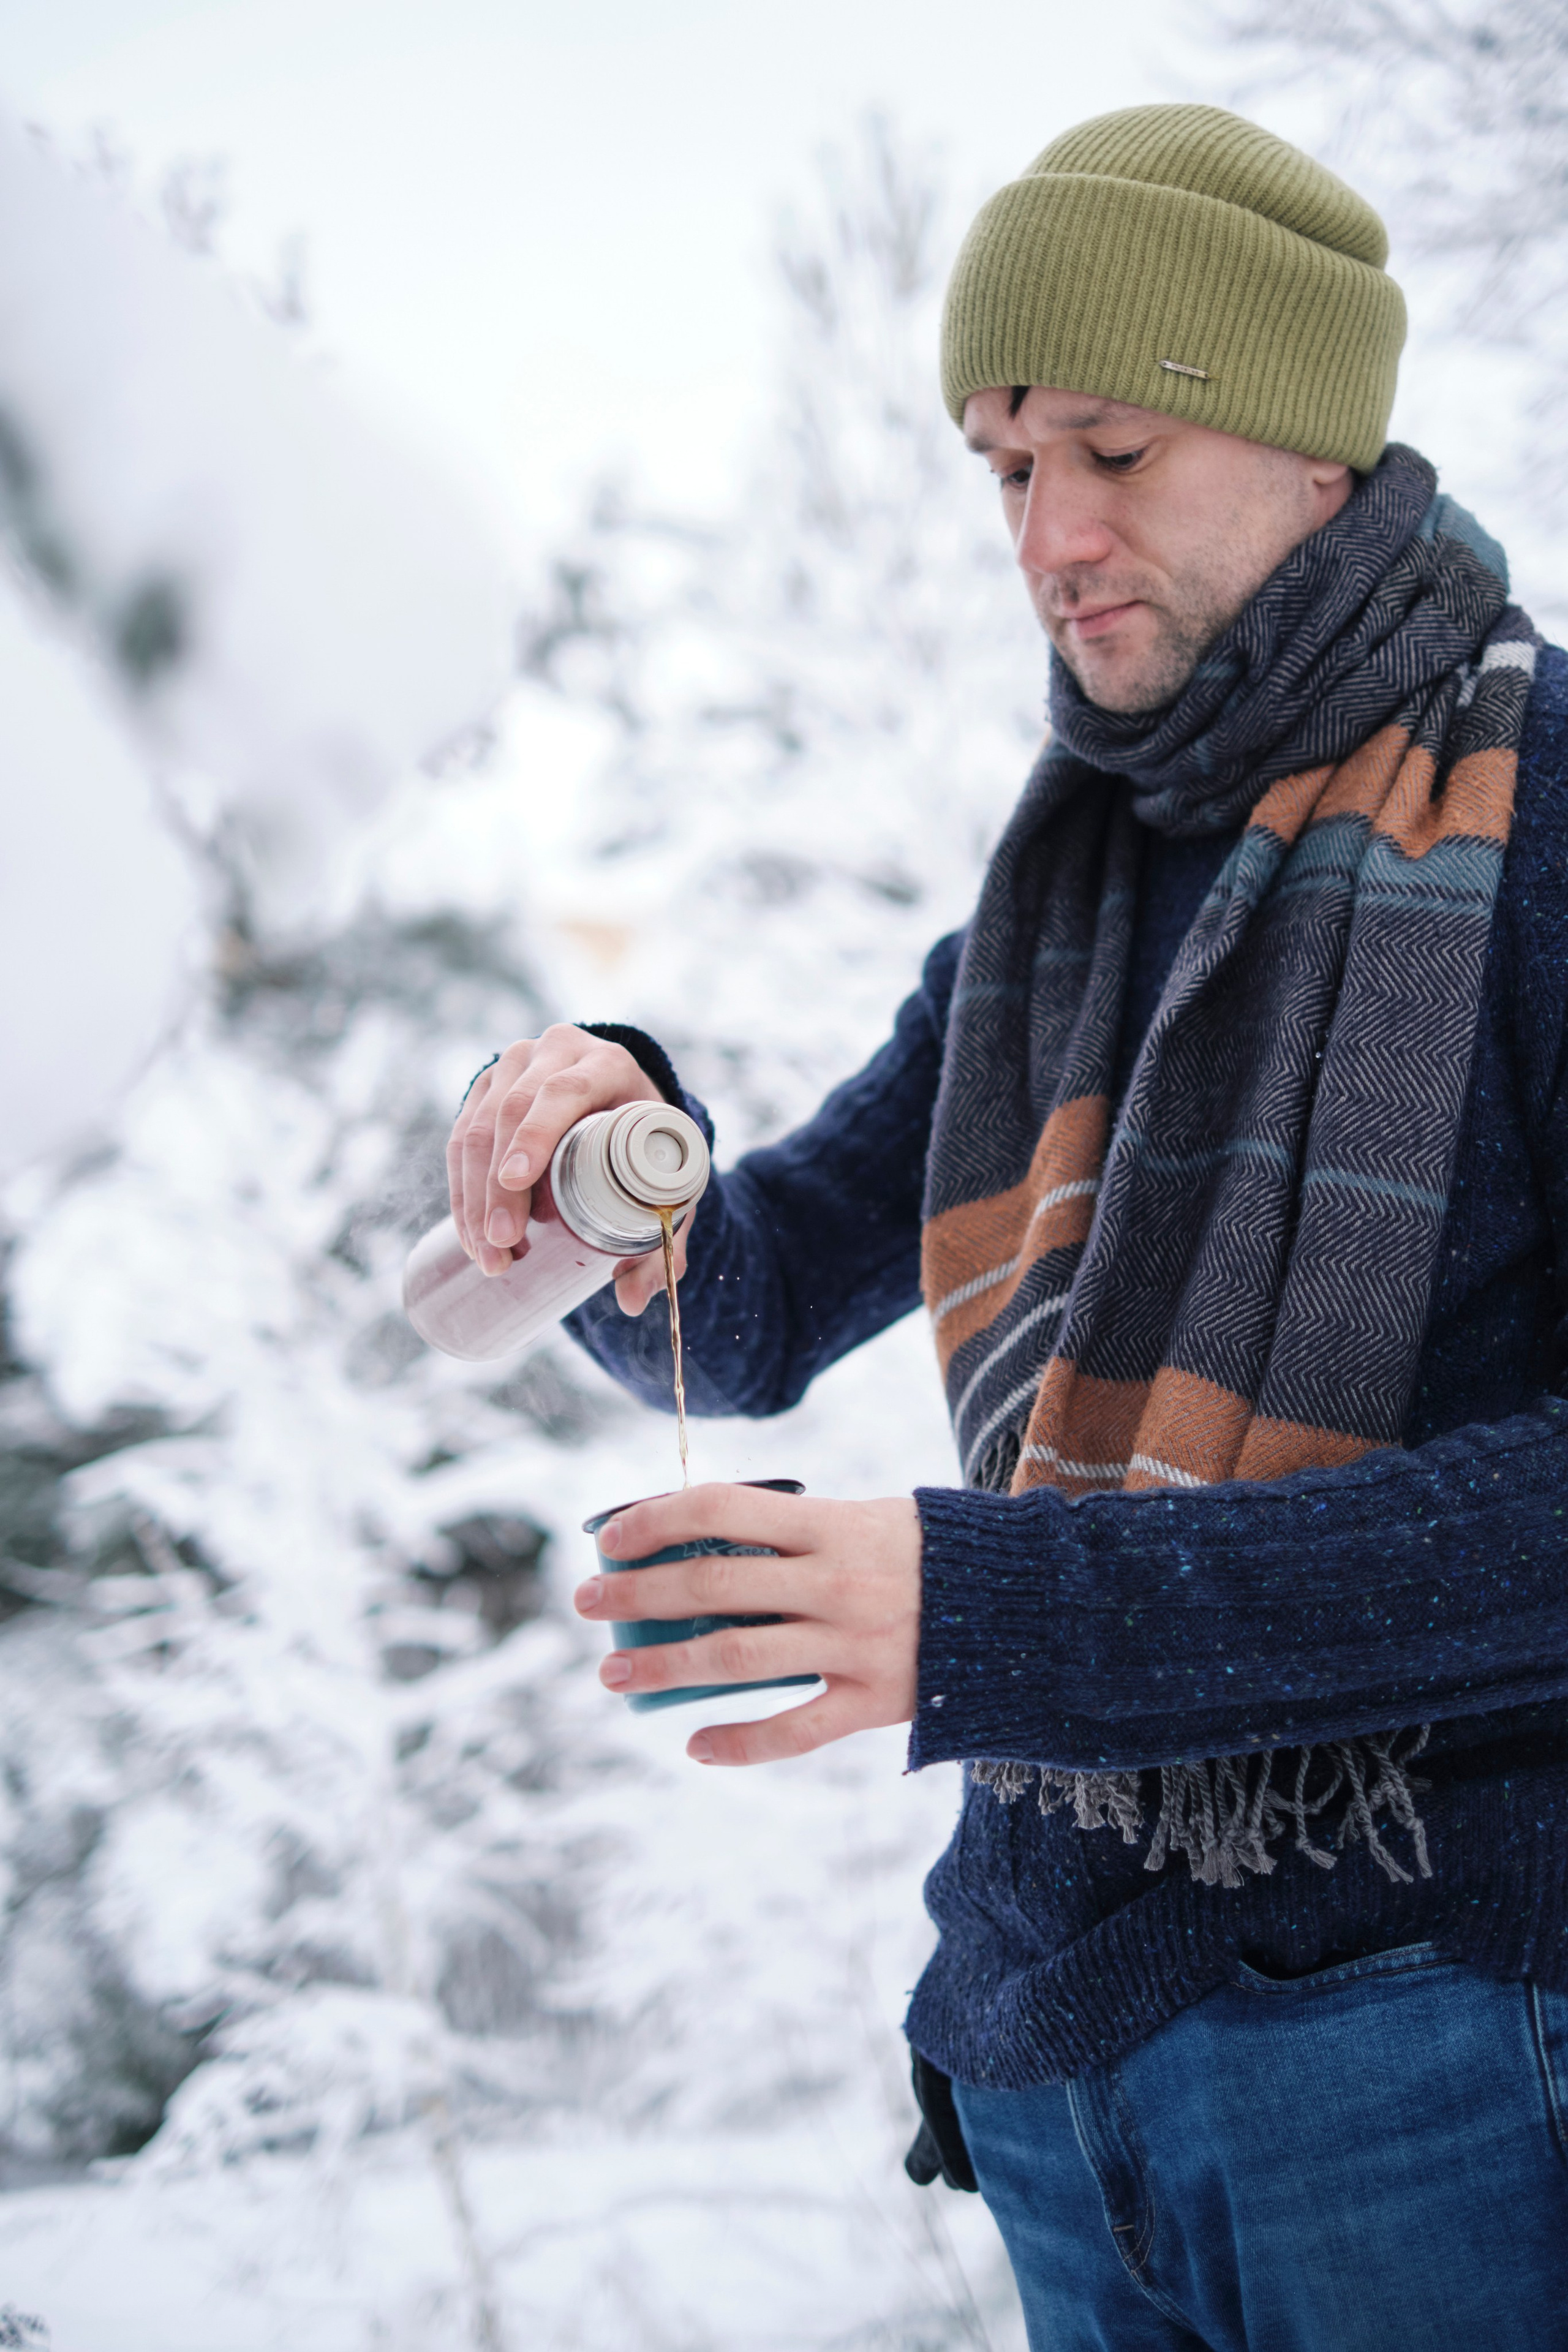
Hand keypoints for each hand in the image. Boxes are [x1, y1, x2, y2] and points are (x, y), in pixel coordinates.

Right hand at [446, 1025, 690, 1307]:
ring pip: (476, 1128)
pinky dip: (463, 1191)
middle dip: (498, 1187)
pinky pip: (460, 1137)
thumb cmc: (651, 1145)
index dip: (535, 1136)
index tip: (518, 1183)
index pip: (563, 1091)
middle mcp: (556, 1052)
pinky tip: (473, 1236)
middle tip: (502, 1246)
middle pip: (511, 1114)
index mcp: (608, 1063)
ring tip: (489, 1257)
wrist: (625, 1102)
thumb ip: (663, 1239)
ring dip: (475, 1198)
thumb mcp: (670, 1181)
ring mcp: (514, 1066)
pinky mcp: (485, 1088)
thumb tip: (632, 1300)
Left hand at [575, 1484, 921, 1764]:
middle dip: (638, 1595)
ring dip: (665, 1666)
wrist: (1027, 1605)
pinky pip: (795, 1730)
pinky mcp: (876, 1702)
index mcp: (833, 1524)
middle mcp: (838, 1582)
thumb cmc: (930, 1554)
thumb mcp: (868, 1517)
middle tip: (586, 1604)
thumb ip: (797, 1533)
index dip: (655, 1520)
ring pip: (737, 1658)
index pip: (721, 1510)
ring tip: (615, 1674)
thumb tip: (701, 1544)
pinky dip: (741, 1743)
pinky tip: (693, 1744)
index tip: (609, 1538)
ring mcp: (855, 1645)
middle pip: (713, 1585)